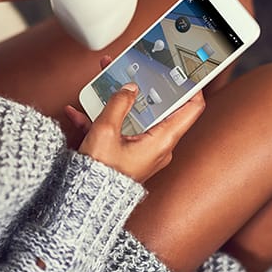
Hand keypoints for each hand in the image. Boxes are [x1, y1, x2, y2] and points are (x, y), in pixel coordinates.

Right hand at [66, 58, 204, 182]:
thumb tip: (130, 88)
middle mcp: (157, 145)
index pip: (191, 109)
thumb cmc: (100, 175)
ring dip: (117, 99)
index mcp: (162, 141)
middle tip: (136, 67)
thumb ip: (119, 104)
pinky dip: (101, 119)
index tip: (186, 69)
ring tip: (102, 81)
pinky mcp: (127, 152)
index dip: (192, 87)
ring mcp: (142, 149)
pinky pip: (117, 130)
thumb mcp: (106, 132)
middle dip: (143, 85)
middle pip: (157, 107)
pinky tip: (78, 112)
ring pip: (134, 115)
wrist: (85, 204)